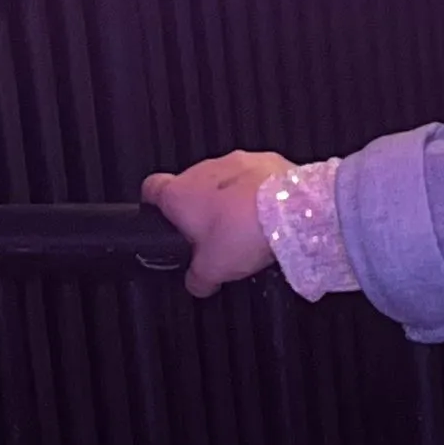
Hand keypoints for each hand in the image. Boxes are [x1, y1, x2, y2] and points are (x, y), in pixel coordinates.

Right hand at [140, 149, 289, 297]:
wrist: (292, 209)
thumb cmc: (245, 231)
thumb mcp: (212, 270)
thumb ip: (197, 278)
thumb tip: (196, 284)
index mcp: (179, 193)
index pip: (151, 189)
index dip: (153, 205)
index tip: (162, 219)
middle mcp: (203, 170)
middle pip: (191, 187)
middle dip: (201, 210)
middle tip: (215, 238)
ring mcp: (236, 161)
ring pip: (225, 181)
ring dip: (231, 200)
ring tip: (247, 228)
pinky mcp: (266, 160)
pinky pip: (255, 177)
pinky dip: (258, 192)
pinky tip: (268, 215)